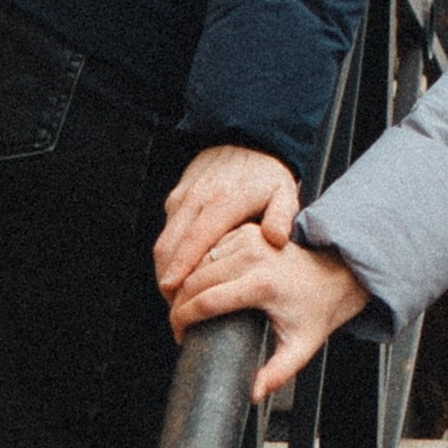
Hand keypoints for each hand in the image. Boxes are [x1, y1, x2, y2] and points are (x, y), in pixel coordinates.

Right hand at [154, 145, 299, 300]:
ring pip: (163, 240)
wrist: (245, 140)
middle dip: (167, 278)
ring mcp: (183, 197)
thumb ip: (282, 217)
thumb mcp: (284, 192)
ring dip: (164, 269)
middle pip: (170, 245)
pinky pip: (166, 230)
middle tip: (175, 307)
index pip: (194, 240)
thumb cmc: (266, 173)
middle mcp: (197, 199)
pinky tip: (179, 273)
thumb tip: (276, 240)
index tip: (173, 292)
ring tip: (175, 297)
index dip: (181, 268)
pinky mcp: (177, 197)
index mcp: (223, 201)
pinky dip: (168, 254)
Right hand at [170, 225, 368, 400]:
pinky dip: (196, 267)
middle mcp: (253, 256)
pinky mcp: (246, 232)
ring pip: (197, 262)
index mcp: (262, 284)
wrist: (335, 274)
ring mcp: (249, 239)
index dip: (183, 320)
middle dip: (177, 305)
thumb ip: (278, 373)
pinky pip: (208, 249)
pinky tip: (194, 286)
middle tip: (177, 326)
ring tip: (182, 308)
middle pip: (194, 280)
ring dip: (183, 284)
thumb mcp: (301, 347)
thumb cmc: (317, 310)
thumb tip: (254, 394)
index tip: (179, 336)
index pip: (205, 301)